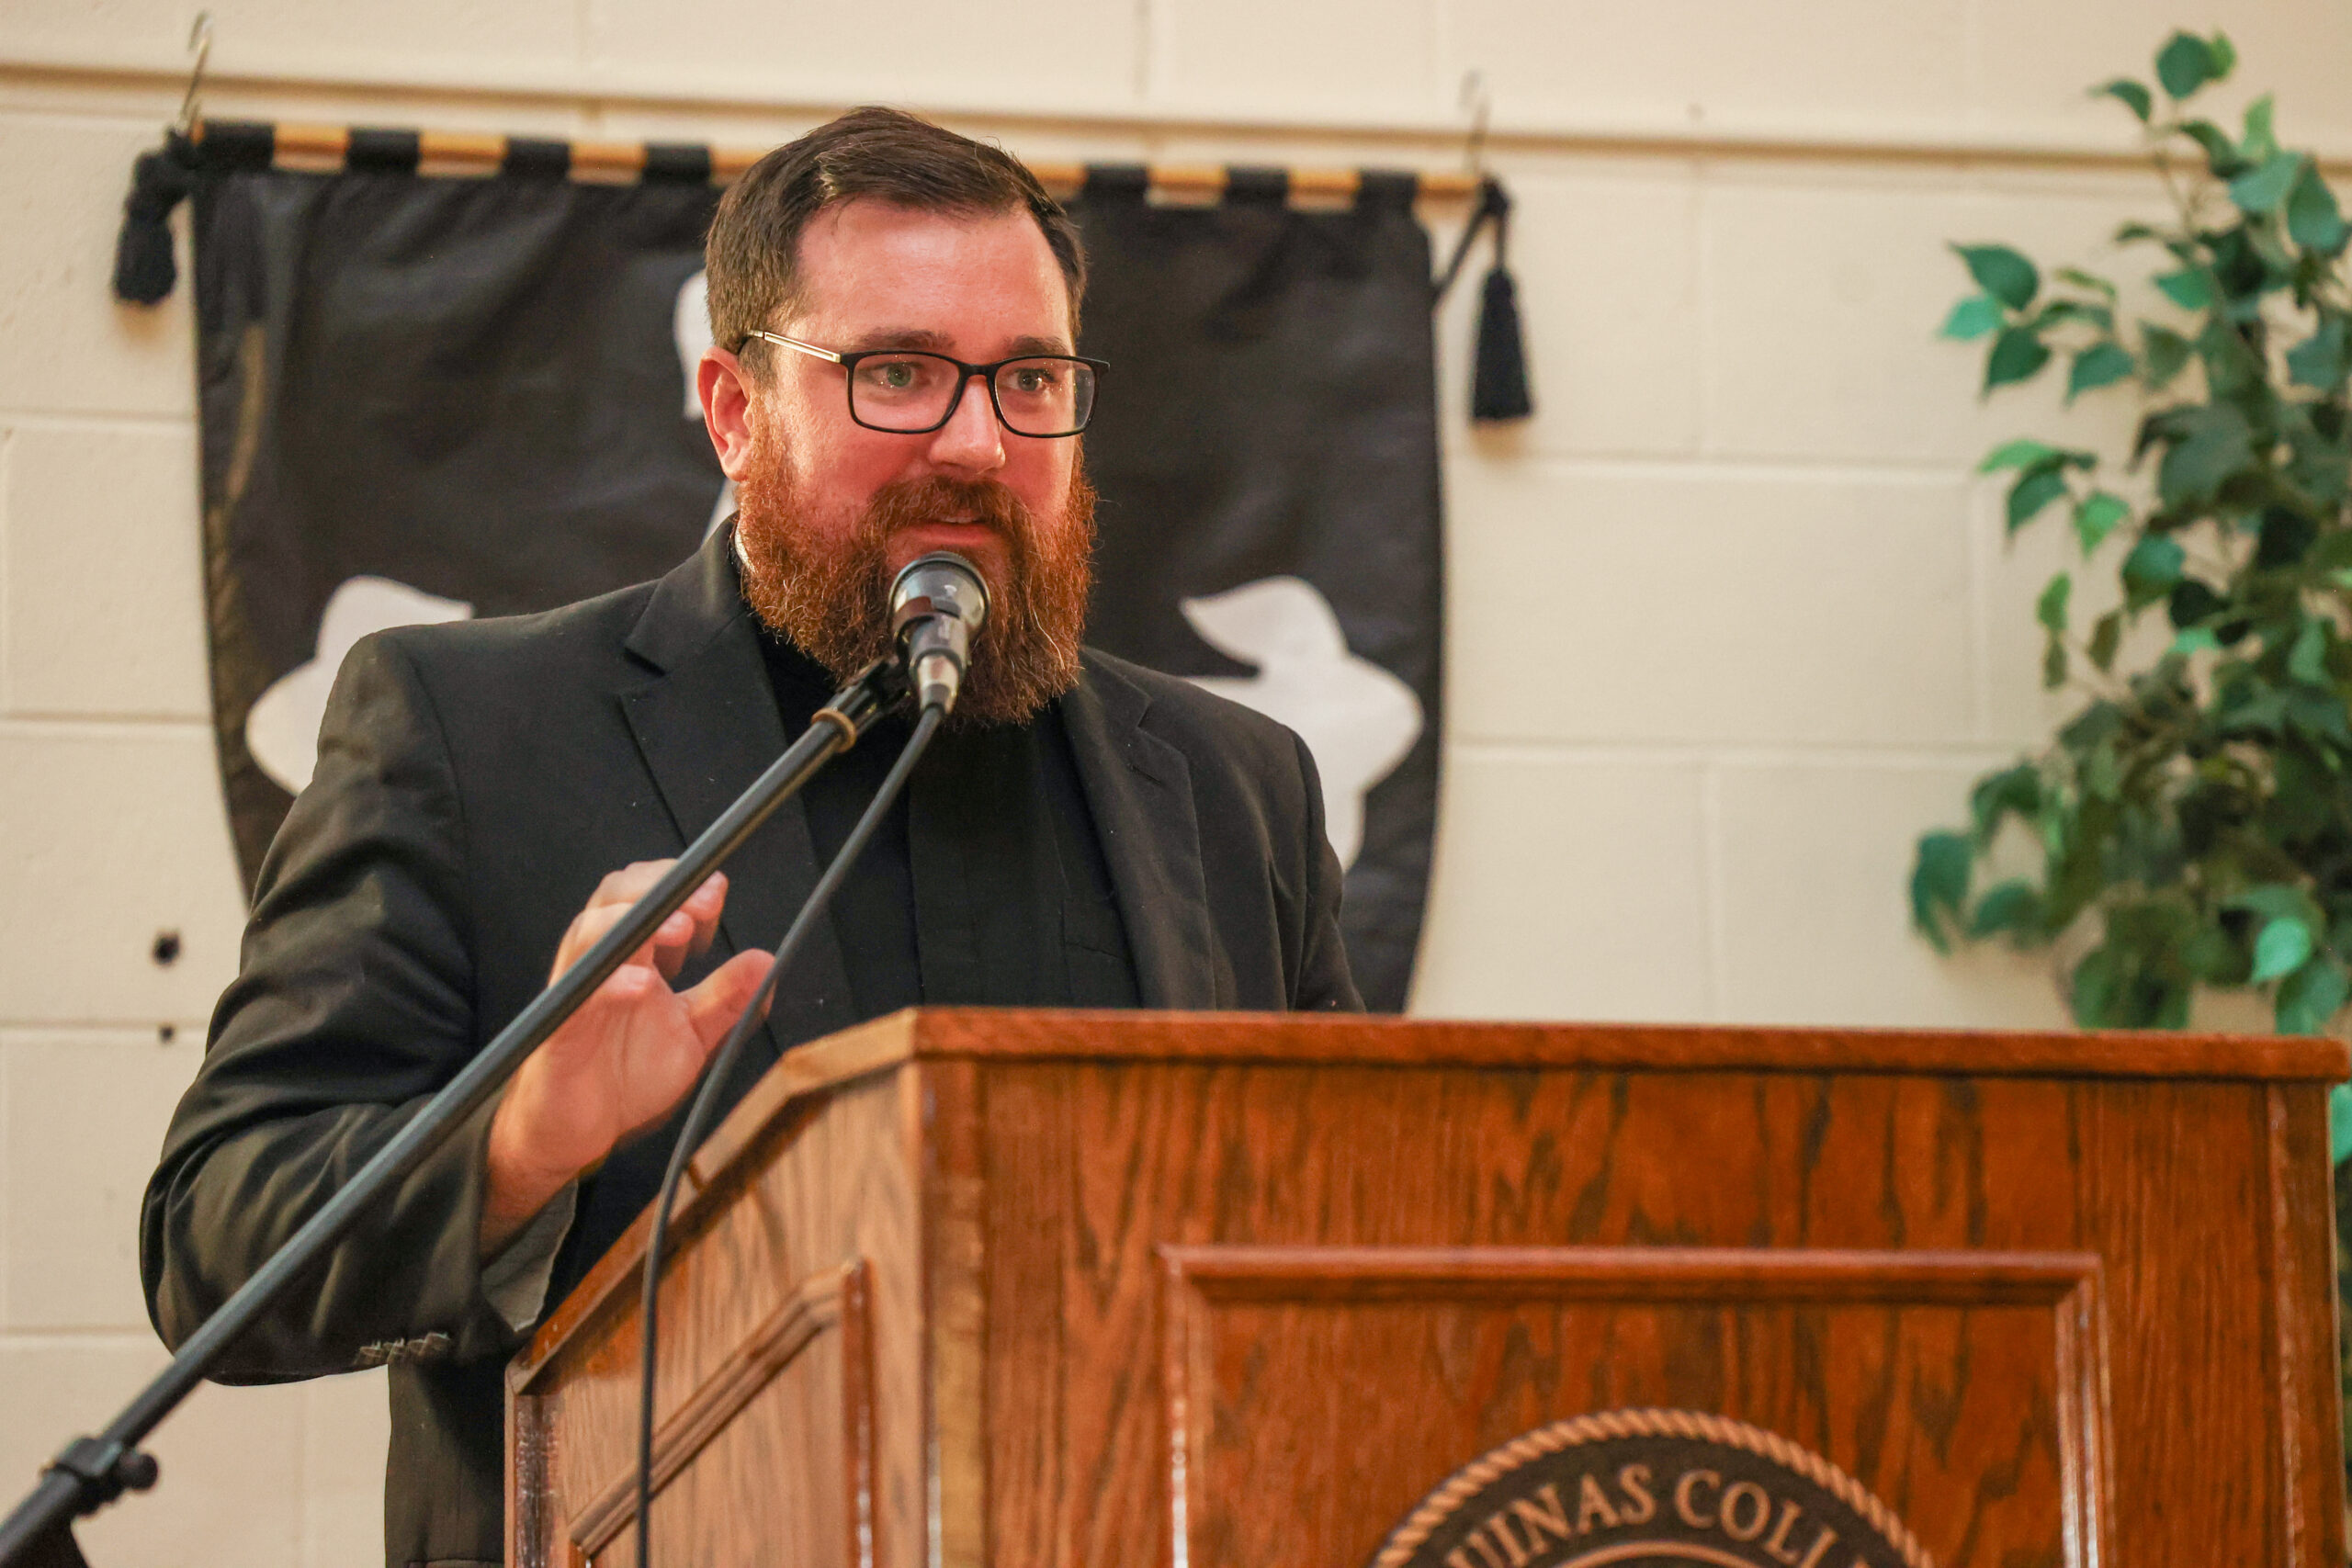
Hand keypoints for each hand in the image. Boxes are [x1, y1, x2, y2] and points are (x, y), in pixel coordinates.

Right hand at [479, 862, 771, 1255]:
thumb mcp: (691, 1035)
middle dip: (660, 888)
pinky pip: (577, 999)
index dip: (683, 888)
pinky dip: (611, 985)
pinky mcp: (559, 1033)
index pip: (649, 899)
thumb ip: (726, 999)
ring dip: (633, 922)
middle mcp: (601, 966)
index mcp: (632, 958)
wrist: (576, 1134)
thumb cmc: (624, 1076)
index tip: (719, 893)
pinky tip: (643, 984)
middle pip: (614, 897)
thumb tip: (766, 959)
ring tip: (680, 928)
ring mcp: (577, 995)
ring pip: (587, 934)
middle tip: (705, 901)